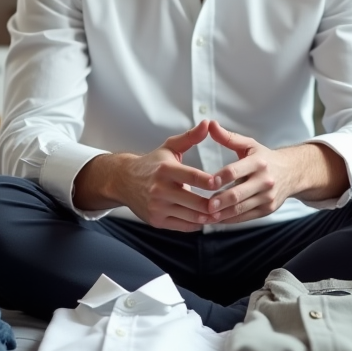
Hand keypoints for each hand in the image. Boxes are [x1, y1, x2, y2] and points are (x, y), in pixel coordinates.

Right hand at [85, 121, 221, 231]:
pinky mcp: (157, 220)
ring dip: (208, 216)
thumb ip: (190, 137)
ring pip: (190, 216)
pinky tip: (206, 218)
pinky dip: (196, 223)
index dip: (208, 181)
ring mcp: (157, 207)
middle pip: (194, 201)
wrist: (123, 181)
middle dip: (213, 203)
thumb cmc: (152, 163)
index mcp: (165, 170)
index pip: (191, 176)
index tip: (221, 182)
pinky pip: (183, 226)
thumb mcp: (169, 147)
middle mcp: (160, 190)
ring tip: (221, 212)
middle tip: (228, 202)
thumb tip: (207, 123)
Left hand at [205, 121, 295, 224]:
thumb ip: (228, 137)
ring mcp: (267, 197)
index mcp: (258, 162)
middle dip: (221, 201)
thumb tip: (210, 124)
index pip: (236, 171)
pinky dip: (230, 219)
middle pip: (238, 194)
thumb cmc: (264, 158)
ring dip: (223, 214)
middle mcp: (265, 181)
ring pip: (241, 209)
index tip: (208, 182)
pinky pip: (246, 217)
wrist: (292, 172)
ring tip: (206, 215)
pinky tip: (217, 219)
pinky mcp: (267, 209)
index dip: (221, 177)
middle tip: (205, 205)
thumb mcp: (249, 145)